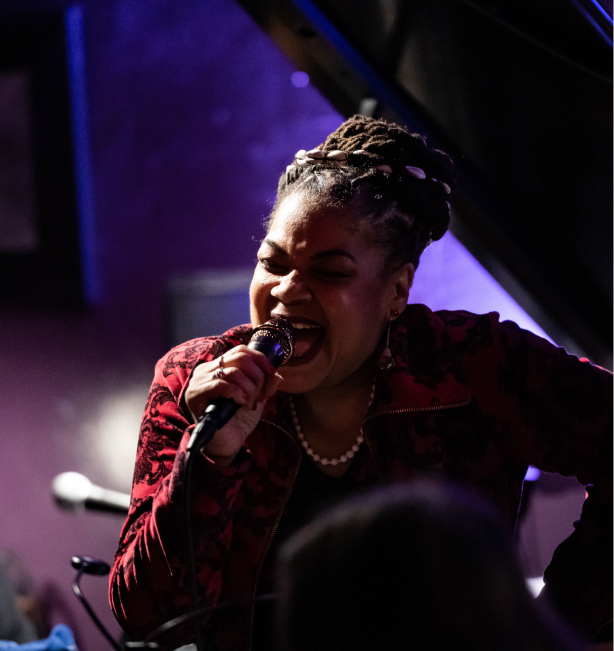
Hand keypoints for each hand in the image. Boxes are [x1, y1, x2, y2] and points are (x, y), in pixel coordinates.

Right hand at [184, 346, 281, 464]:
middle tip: (260, 396)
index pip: (241, 350)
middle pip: (240, 357)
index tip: (271, 375)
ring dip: (249, 388)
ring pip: (233, 371)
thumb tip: (277, 375)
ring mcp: (199, 381)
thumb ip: (266, 384)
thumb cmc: (239, 419)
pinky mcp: (195, 395)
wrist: (227, 443)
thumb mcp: (258, 397)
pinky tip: (240, 403)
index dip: (260, 360)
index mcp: (220, 366)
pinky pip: (221, 384)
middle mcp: (207, 370)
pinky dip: (237, 392)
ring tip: (250, 403)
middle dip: (258, 377)